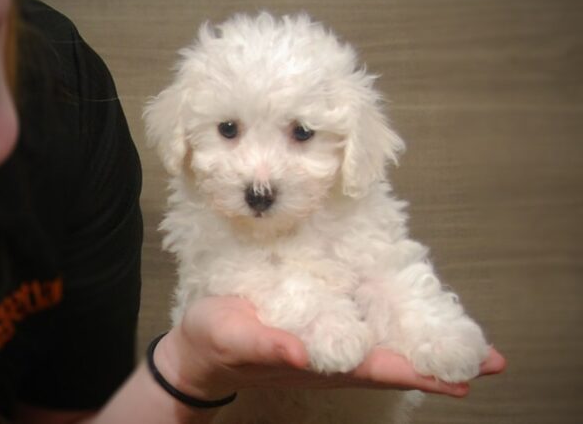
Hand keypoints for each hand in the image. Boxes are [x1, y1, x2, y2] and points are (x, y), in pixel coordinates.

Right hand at [154, 296, 505, 400]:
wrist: (205, 344)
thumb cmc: (218, 339)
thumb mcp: (236, 337)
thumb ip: (268, 345)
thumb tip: (302, 352)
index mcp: (318, 361)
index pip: (377, 369)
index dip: (420, 372)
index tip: (463, 376)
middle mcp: (334, 358)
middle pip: (396, 363)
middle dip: (443, 363)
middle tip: (493, 361)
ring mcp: (332, 345)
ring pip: (390, 349)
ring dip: (430, 348)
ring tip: (473, 348)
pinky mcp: (325, 329)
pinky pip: (372, 330)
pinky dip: (402, 328)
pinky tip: (418, 321)